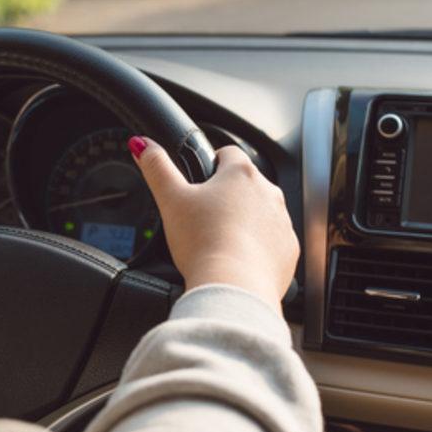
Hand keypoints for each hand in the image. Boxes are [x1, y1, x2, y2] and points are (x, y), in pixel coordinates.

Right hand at [129, 136, 297, 310]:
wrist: (233, 287)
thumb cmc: (204, 243)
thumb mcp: (170, 200)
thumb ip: (157, 168)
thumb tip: (143, 145)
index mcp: (241, 174)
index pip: (228, 153)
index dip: (211, 164)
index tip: (200, 182)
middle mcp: (269, 193)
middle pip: (246, 185)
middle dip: (227, 197)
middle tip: (204, 218)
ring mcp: (282, 222)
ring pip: (262, 213)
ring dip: (245, 221)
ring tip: (219, 241)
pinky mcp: (288, 250)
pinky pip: (273, 242)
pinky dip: (258, 247)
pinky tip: (237, 259)